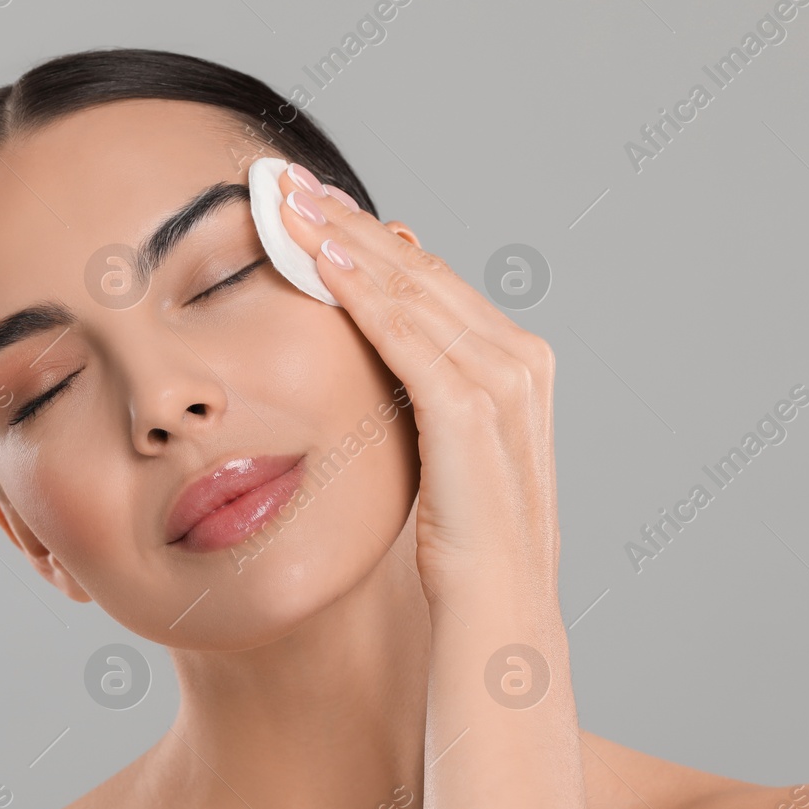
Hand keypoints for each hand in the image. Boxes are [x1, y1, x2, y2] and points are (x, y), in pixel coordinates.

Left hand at [275, 163, 561, 611]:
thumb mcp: (441, 460)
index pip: (432, 284)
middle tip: (286, 182)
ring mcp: (505, 389)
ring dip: (347, 240)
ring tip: (288, 203)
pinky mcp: (475, 418)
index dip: (366, 240)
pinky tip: (320, 260)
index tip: (308, 207)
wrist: (498, 626)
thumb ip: (420, 403)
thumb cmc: (462, 556)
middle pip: (423, 272)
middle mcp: (521, 366)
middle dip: (349, 222)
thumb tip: (371, 358)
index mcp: (515, 369)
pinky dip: (365, 293)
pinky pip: (410, 339)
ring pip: (415, 291)